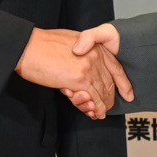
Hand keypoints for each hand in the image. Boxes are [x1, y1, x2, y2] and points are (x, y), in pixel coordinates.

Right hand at [15, 28, 132, 117]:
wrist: (27, 47)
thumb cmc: (42, 46)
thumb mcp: (69, 42)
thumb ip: (81, 54)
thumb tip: (83, 69)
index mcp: (94, 46)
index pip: (116, 67)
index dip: (123, 83)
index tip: (128, 94)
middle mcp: (95, 56)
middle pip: (110, 82)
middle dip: (109, 98)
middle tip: (105, 109)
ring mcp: (89, 67)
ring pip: (102, 92)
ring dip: (102, 106)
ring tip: (99, 114)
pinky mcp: (80, 79)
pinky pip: (94, 98)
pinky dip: (96, 108)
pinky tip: (95, 113)